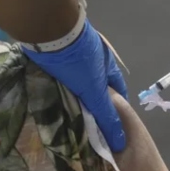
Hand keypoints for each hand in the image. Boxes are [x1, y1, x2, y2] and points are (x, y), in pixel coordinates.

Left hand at [23, 21, 127, 151]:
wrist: (49, 29)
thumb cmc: (78, 60)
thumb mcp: (93, 89)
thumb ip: (105, 113)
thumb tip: (119, 140)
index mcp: (109, 64)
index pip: (118, 89)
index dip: (117, 106)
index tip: (109, 123)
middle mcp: (94, 56)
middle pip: (97, 83)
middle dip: (93, 100)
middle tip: (85, 121)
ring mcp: (74, 51)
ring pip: (78, 77)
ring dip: (74, 91)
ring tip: (67, 111)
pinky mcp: (55, 49)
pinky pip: (60, 71)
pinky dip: (58, 82)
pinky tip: (51, 93)